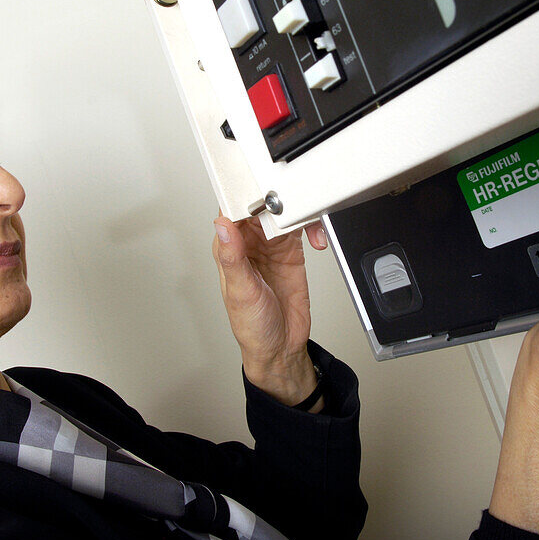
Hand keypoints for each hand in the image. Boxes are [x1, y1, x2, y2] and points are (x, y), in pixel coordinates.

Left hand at [212, 215, 328, 406]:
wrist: (281, 347)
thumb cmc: (252, 326)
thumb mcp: (240, 293)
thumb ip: (232, 258)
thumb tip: (222, 226)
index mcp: (228, 248)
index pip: (231, 210)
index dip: (244, 197)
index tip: (260, 192)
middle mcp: (248, 243)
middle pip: (260, 205)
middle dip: (277, 200)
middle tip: (291, 203)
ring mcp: (271, 245)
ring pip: (282, 211)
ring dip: (297, 211)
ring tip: (305, 223)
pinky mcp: (292, 250)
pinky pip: (302, 226)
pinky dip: (312, 226)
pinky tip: (317, 240)